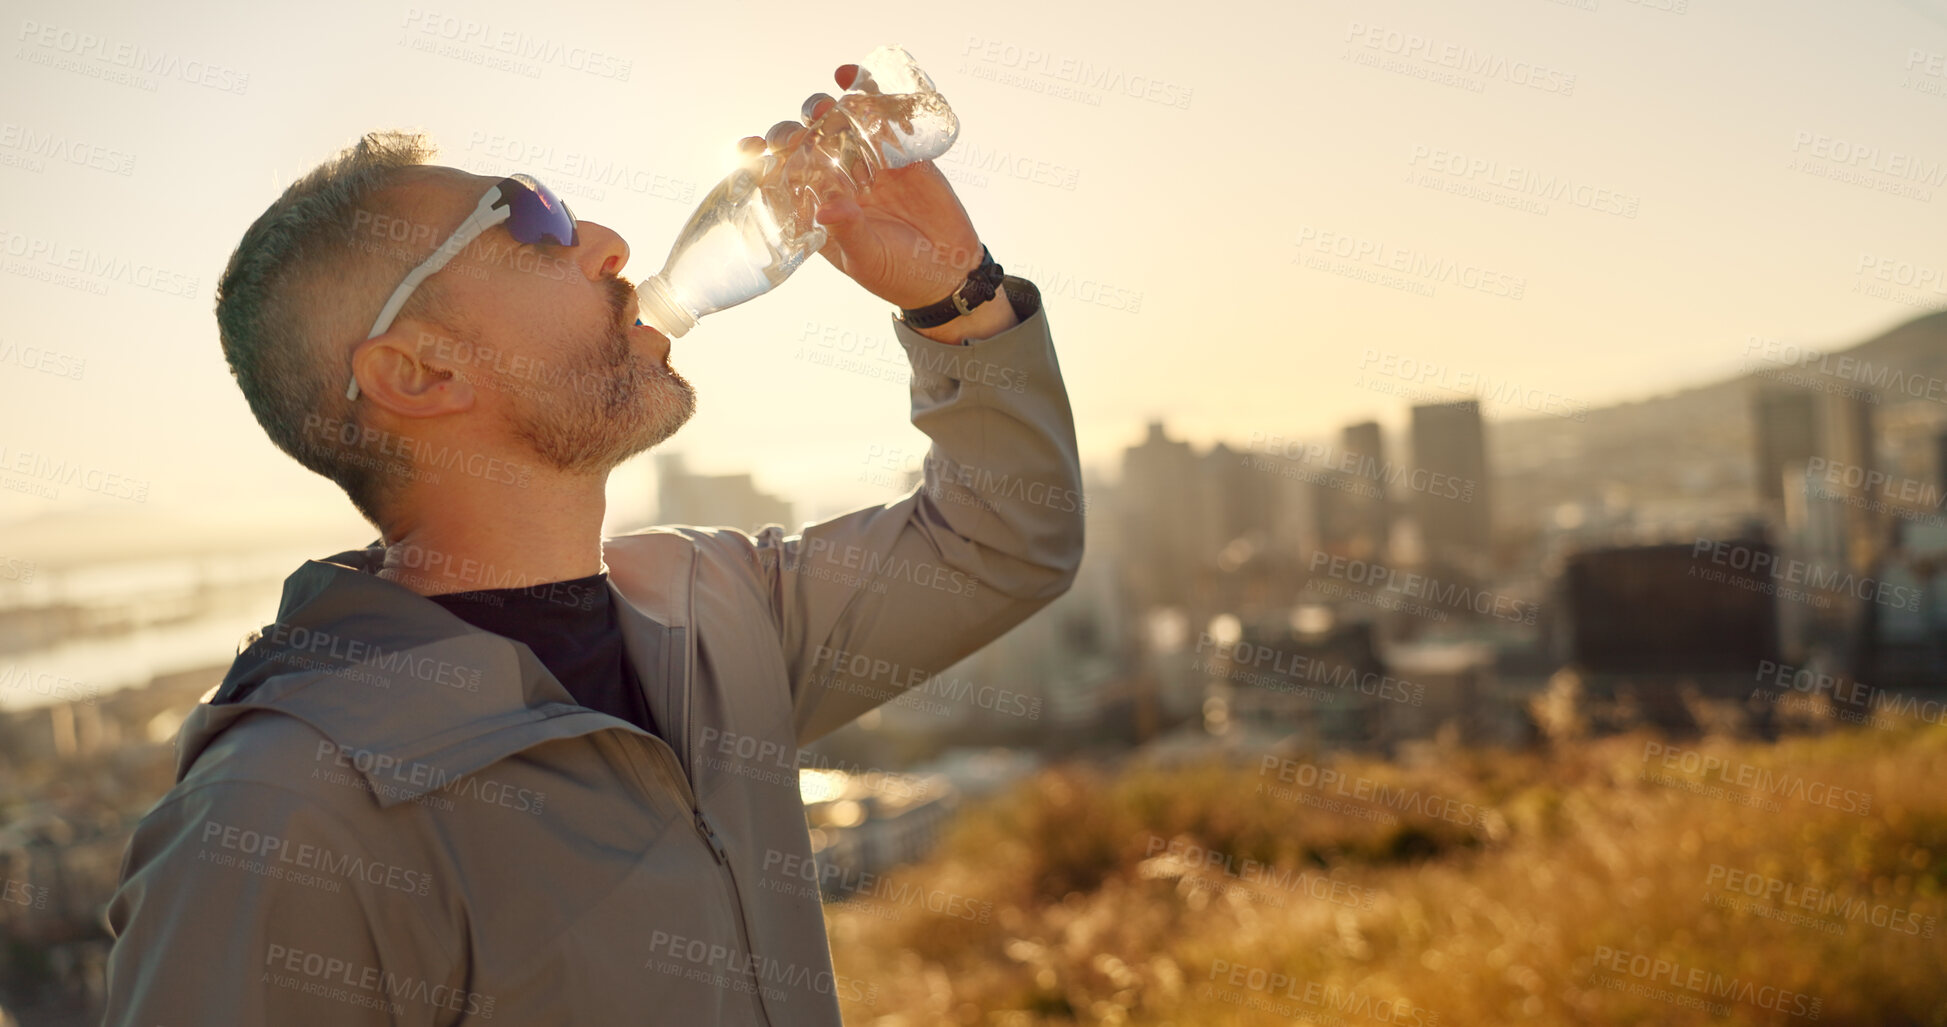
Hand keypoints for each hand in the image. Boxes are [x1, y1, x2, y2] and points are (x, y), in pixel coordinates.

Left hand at [737, 64, 985, 311]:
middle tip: (799, 133)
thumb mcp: (869, 259)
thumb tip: (827, 210)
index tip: (750, 147)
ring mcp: (868, 165)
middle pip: (803, 145)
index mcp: (818, 210)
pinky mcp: (902, 154)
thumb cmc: (900, 276)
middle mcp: (837, 183)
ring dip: (825, 111)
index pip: (779, 179)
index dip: (760, 159)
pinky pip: (881, 119)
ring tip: (826, 109)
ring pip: (837, 126)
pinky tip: (853, 79)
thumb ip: (848, 233)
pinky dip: (867, 96)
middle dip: (793, 132)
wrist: (951, 271)